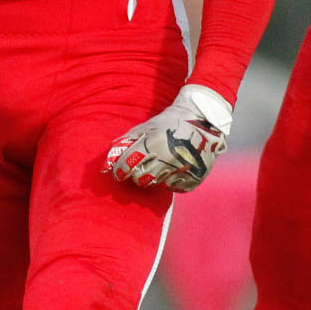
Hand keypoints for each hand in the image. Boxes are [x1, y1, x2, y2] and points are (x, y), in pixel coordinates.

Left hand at [105, 83, 231, 190]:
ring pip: (156, 184)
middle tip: (138, 168)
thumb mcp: (147, 126)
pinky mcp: (193, 177)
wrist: (203, 122)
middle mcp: (167, 158)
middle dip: (135, 175)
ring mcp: (182, 169)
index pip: (127, 165)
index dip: (119, 171)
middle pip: (140, 179)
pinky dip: (170, 182)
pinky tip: (172, 170)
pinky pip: (174, 188)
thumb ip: (127, 141)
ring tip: (156, 167)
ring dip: (152, 178)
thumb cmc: (169, 123)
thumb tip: (108, 159)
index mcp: (153, 144)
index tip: (118, 172)